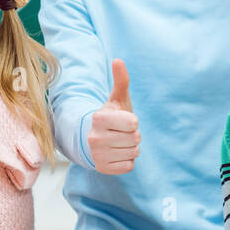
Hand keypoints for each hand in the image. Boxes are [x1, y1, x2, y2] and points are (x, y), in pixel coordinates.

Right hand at [88, 59, 140, 174]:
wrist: (93, 139)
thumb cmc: (111, 116)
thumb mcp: (117, 99)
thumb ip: (121, 80)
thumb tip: (118, 60)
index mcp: (98, 118)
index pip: (133, 123)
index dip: (132, 121)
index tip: (122, 120)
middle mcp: (94, 137)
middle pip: (135, 139)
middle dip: (133, 135)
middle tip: (121, 132)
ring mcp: (97, 155)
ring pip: (134, 153)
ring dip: (131, 148)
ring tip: (119, 142)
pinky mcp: (102, 168)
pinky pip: (129, 166)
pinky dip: (127, 160)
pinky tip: (117, 153)